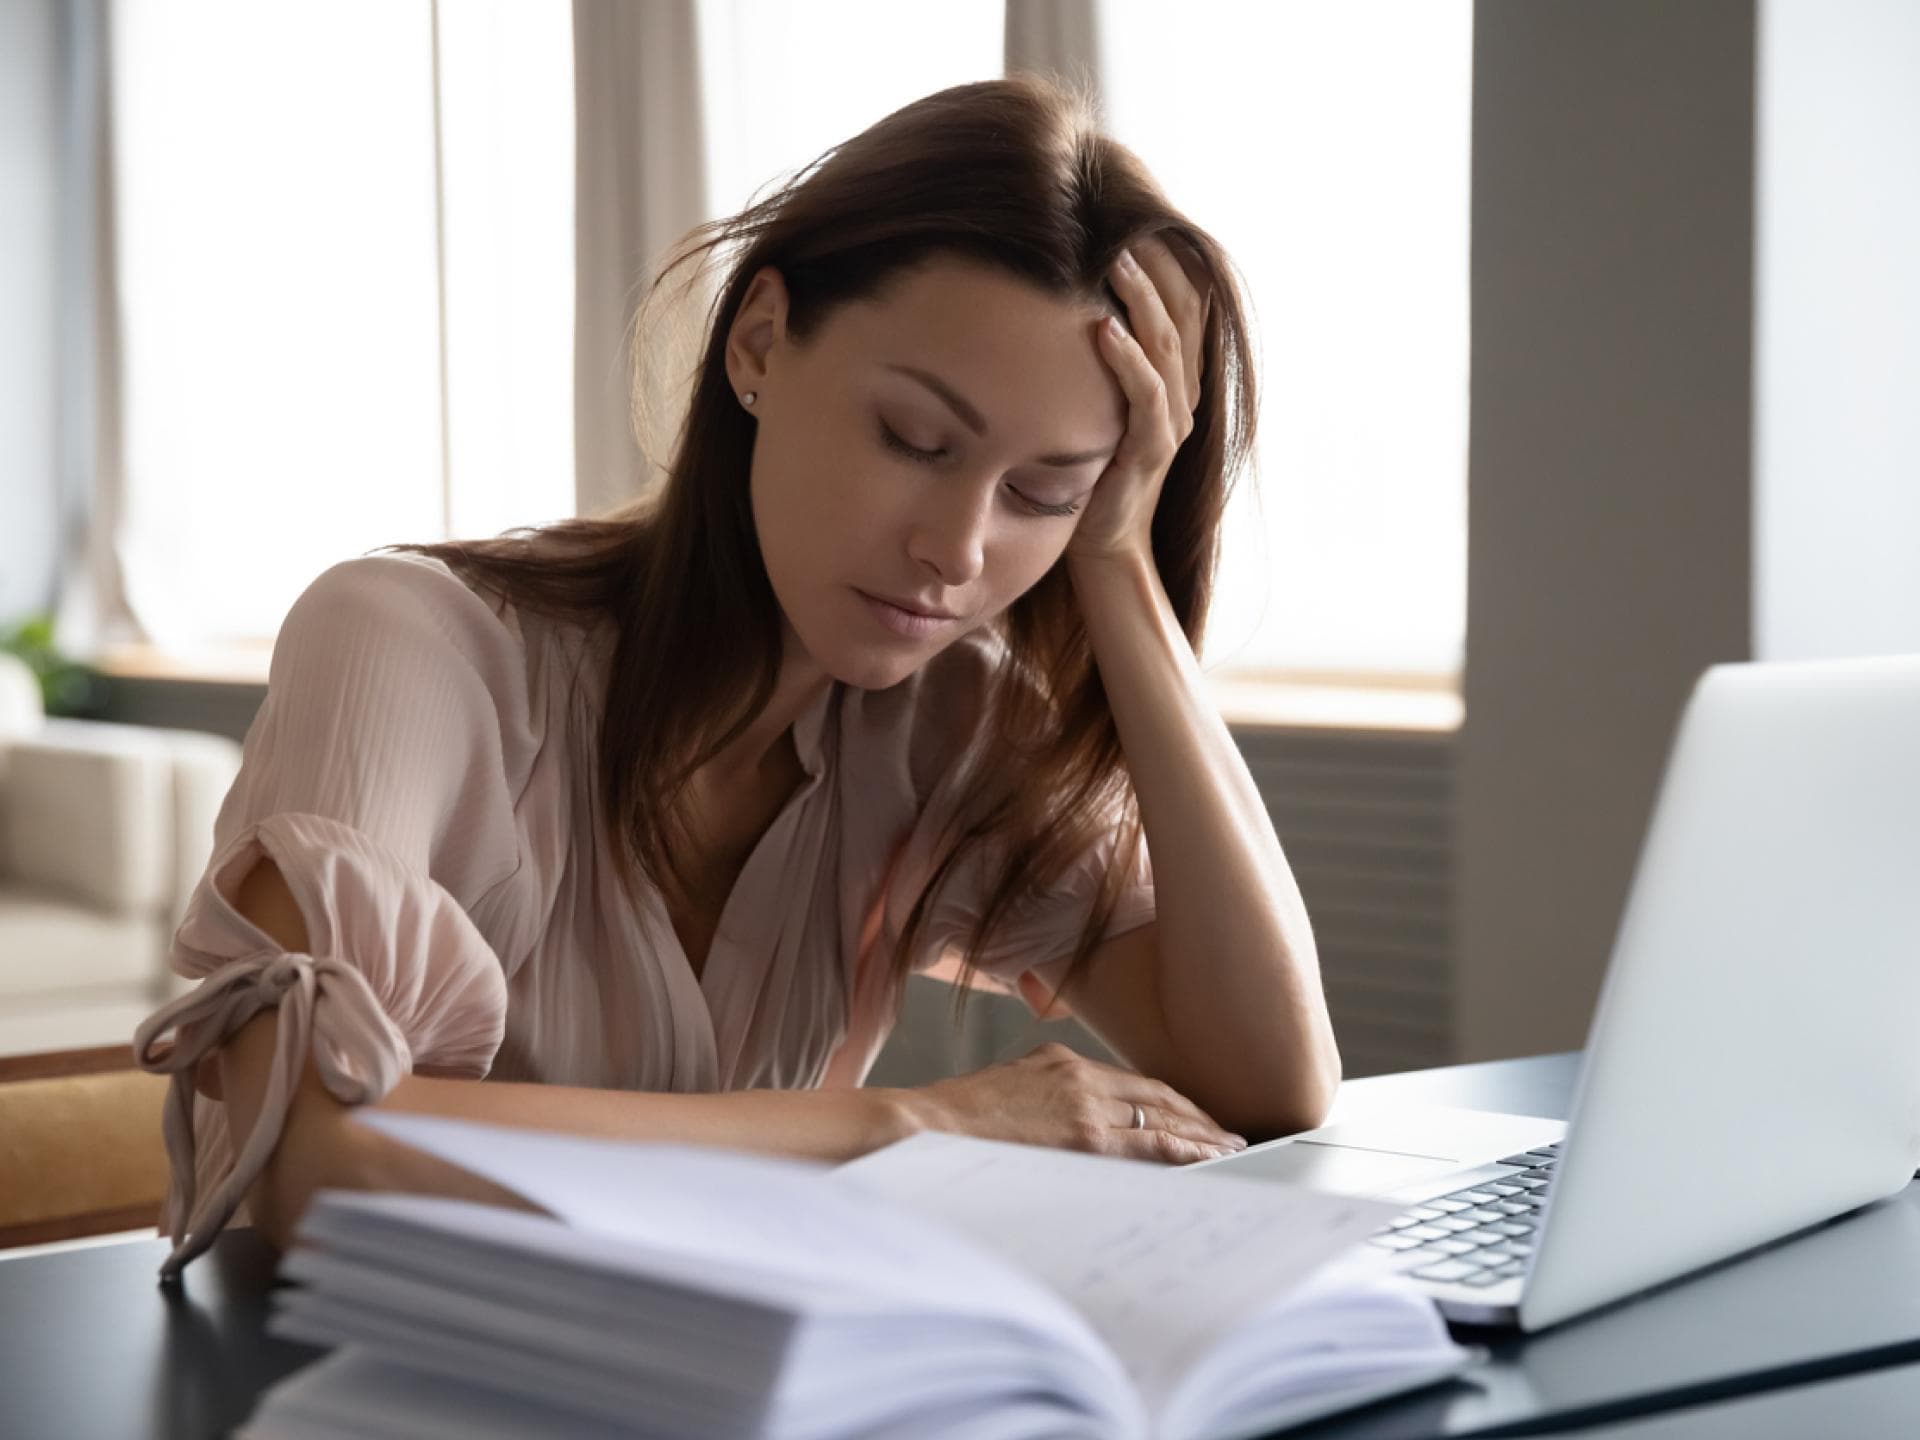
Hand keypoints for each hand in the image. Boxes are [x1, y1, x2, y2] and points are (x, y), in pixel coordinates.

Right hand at [908, 1041, 1247, 1164]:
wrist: (925, 1127)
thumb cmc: (956, 1117)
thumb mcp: (1007, 1084)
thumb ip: (1046, 1091)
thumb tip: (1071, 1116)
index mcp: (1062, 1062)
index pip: (1133, 1083)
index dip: (1171, 1100)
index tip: (1194, 1115)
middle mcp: (1081, 1077)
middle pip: (1158, 1096)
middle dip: (1198, 1116)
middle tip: (1229, 1133)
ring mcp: (1084, 1107)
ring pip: (1162, 1120)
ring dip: (1201, 1135)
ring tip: (1231, 1148)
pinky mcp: (1082, 1139)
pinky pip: (1147, 1147)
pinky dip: (1184, 1151)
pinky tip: (1207, 1159)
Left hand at [1066, 234, 1211, 567]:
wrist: (1104, 543)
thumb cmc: (1089, 471)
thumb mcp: (1092, 402)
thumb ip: (1094, 360)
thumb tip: (1060, 303)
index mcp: (1173, 377)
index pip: (1181, 301)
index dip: (1163, 257)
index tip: (1128, 215)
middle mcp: (1181, 394)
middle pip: (1181, 310)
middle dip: (1153, 263)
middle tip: (1121, 219)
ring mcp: (1172, 421)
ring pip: (1166, 344)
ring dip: (1141, 299)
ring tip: (1114, 259)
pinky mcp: (1151, 449)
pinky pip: (1146, 395)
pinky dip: (1127, 359)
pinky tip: (1103, 329)